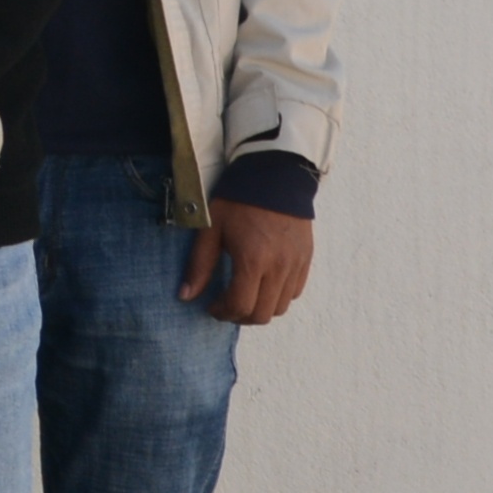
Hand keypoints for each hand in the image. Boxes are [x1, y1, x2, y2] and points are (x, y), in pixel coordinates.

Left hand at [186, 199, 314, 325]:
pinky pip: (294, 292)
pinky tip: (263, 283)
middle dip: (240, 316)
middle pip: (262, 314)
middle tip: (226, 305)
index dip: (222, 312)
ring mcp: (296, 265)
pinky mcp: (306, 259)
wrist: (275, 176)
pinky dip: (278, 296)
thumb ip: (200, 265)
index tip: (211, 305)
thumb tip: (185, 296)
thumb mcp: (211, 229)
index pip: (240, 306)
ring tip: (244, 295)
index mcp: (253, 260)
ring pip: (280, 307)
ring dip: (260, 308)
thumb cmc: (238, 200)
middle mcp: (279, 267)